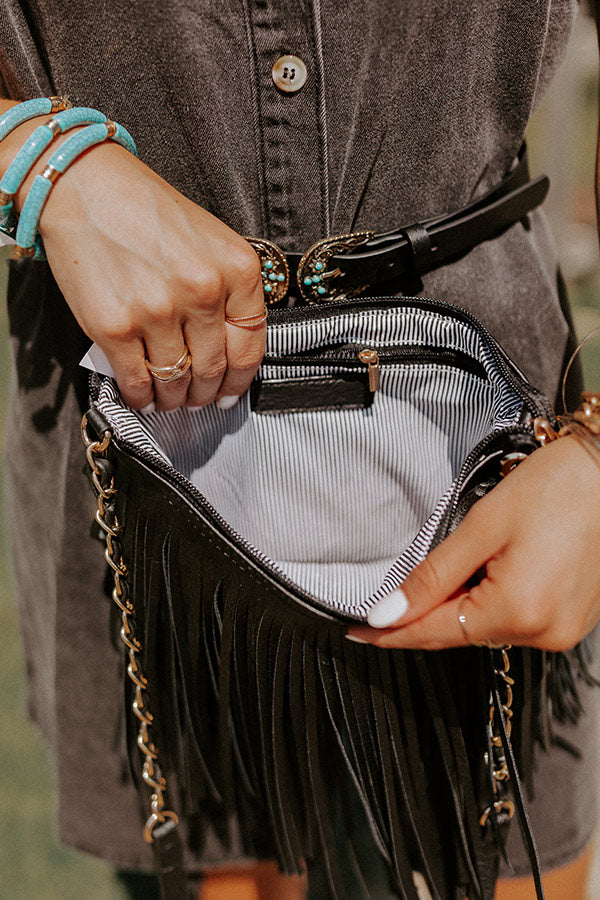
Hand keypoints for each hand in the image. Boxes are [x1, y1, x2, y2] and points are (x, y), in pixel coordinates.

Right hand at [37, 142, 264, 409]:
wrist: (83, 186)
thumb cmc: (144, 211)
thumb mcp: (209, 242)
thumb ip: (227, 293)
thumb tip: (227, 353)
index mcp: (236, 269)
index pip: (250, 348)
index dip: (240, 381)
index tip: (230, 392)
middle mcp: (202, 291)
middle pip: (213, 370)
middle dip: (205, 394)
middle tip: (197, 400)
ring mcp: (158, 311)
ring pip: (176, 381)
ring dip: (173, 400)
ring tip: (169, 400)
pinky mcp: (114, 327)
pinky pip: (136, 381)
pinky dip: (141, 397)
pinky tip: (142, 396)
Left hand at [348, 437, 599, 651]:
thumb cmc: (557, 487)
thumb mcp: (481, 527)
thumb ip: (431, 577)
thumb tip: (387, 613)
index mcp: (519, 613)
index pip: (435, 634)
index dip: (392, 633)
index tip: (358, 632)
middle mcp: (544, 633)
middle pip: (461, 633)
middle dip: (426, 613)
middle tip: (394, 593)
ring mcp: (562, 631)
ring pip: (487, 627)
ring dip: (463, 604)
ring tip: (466, 561)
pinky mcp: (572, 620)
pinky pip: (515, 620)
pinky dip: (493, 602)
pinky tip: (490, 571)